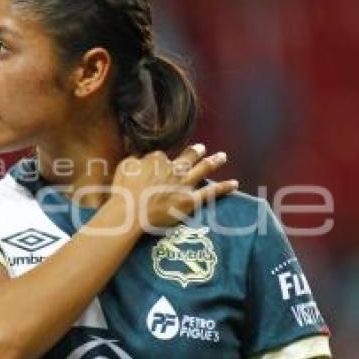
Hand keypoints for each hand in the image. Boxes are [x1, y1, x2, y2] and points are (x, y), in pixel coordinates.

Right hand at [112, 144, 237, 229]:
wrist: (131, 211)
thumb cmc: (124, 191)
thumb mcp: (124, 167)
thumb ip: (135, 159)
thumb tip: (141, 156)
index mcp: (157, 159)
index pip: (161, 156)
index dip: (160, 161)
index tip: (158, 165)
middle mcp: (174, 168)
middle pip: (188, 156)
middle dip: (196, 151)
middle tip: (201, 148)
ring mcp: (184, 184)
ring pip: (203, 168)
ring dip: (214, 161)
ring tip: (222, 156)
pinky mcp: (191, 200)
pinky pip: (211, 193)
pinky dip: (224, 187)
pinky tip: (235, 184)